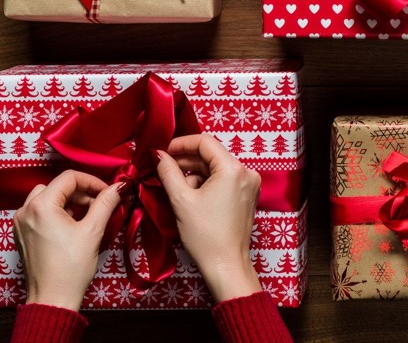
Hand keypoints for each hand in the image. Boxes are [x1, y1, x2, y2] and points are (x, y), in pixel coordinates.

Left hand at [13, 170, 120, 310]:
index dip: (92, 181)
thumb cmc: (70, 268)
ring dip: (68, 202)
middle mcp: (25, 211)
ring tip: (85, 216)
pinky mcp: (22, 235)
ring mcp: (21, 223)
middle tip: (98, 205)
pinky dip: (56, 213)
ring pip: (47, 198)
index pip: (69, 178)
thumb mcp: (93, 231)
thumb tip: (119, 186)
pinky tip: (71, 227)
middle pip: (57, 186)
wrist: (52, 299)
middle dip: (80, 192)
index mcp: (41, 206)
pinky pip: (39, 213)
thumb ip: (106, 203)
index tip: (107, 192)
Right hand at [156, 134, 262, 302]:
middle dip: (186, 161)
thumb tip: (158, 155)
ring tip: (176, 190)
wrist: (226, 265)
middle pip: (211, 155)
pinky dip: (206, 183)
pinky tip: (191, 197)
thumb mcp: (181, 200)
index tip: (163, 152)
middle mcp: (246, 172)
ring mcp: (249, 184)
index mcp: (233, 169)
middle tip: (163, 169)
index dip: (181, 144)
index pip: (205, 142)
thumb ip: (168, 172)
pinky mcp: (247, 196)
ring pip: (216, 168)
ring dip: (195, 174)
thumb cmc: (205, 234)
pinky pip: (223, 180)